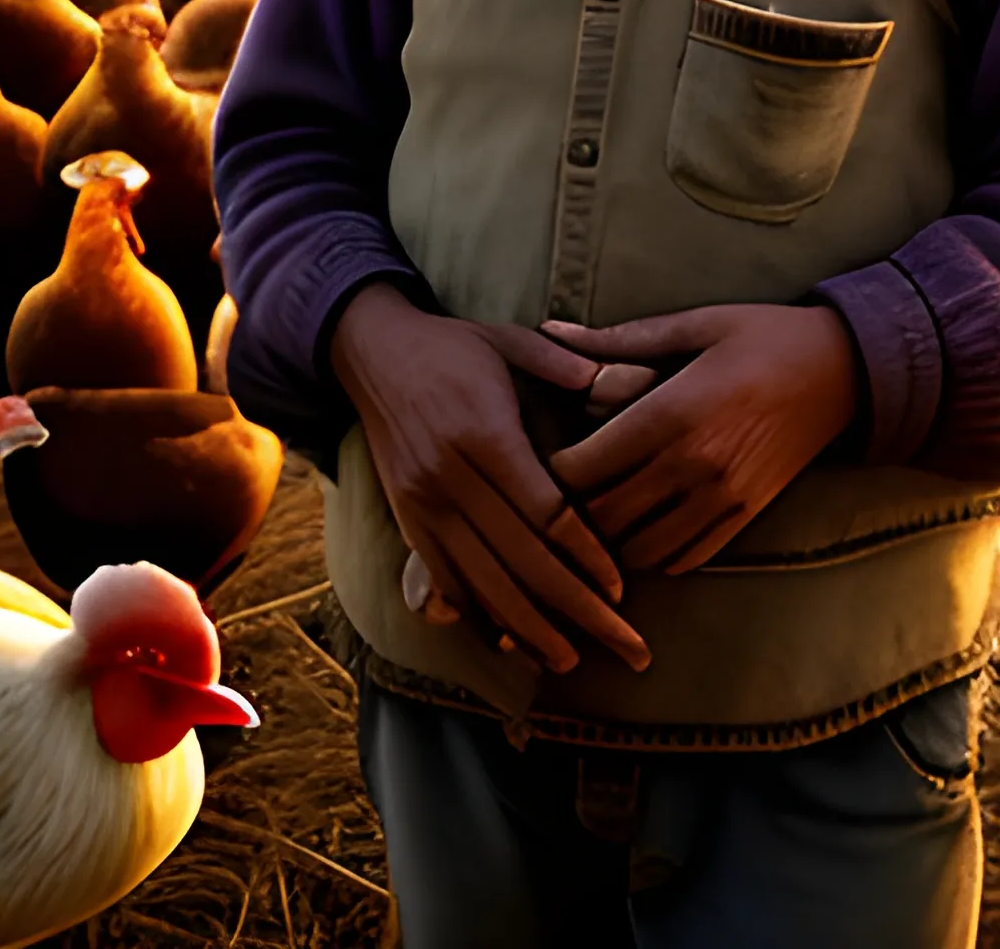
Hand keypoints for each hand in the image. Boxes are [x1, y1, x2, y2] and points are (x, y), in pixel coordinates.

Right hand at [329, 284, 651, 673]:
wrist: (372, 352)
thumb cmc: (453, 346)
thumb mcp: (509, 340)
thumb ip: (561, 363)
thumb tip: (617, 380)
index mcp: (484, 434)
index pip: (545, 512)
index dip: (585, 557)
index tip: (621, 591)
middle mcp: (450, 477)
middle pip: (523, 561)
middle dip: (578, 611)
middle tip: (627, 647)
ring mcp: (424, 505)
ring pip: (484, 583)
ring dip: (531, 629)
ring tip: (573, 660)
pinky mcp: (408, 519)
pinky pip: (447, 579)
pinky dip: (480, 615)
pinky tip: (512, 641)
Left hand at [541, 304, 857, 576]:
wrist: (843, 369)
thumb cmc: (762, 336)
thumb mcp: (694, 323)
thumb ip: (618, 338)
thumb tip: (549, 329)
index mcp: (674, 412)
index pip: (586, 466)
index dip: (548, 471)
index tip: (536, 457)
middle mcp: (695, 465)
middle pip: (603, 514)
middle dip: (569, 509)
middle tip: (553, 492)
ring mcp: (722, 499)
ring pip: (637, 549)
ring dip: (608, 538)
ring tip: (592, 513)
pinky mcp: (744, 518)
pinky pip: (681, 559)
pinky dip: (650, 553)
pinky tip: (639, 528)